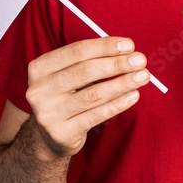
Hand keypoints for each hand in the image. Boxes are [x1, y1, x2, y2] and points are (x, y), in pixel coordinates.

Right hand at [25, 37, 149, 157]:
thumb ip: (90, 61)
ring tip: (142, 77)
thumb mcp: (67, 76)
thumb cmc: (65, 97)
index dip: (105, 46)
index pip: (76, 51)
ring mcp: (48, 113)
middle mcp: (39, 90)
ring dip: (122, 83)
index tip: (129, 45)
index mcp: (39, 68)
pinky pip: (96, 115)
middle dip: (117, 64)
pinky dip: (118, 104)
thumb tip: (127, 52)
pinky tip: (133, 96)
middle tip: (140, 61)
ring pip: (93, 94)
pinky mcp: (61, 133)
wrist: (47, 137)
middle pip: (85, 71)